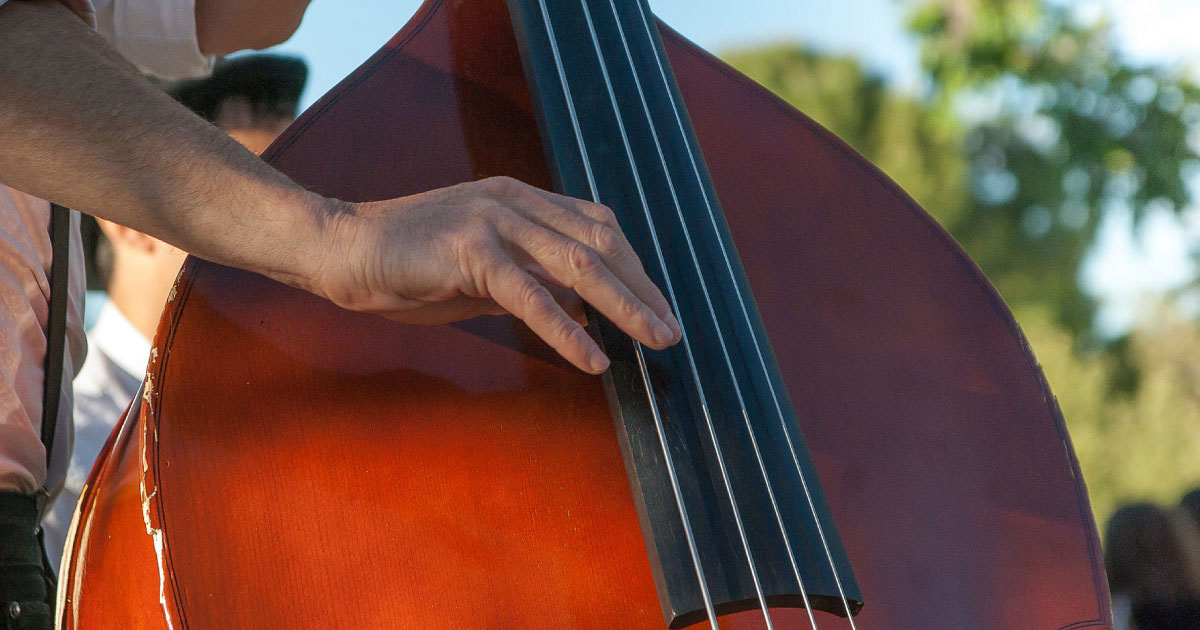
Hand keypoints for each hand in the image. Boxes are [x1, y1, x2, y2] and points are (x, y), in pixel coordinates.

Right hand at [314, 176, 680, 373]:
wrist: (341, 246)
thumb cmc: (408, 262)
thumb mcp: (481, 268)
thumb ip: (530, 278)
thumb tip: (583, 309)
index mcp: (520, 198)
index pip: (596, 226)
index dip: (633, 266)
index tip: (656, 304)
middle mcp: (514, 200)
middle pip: (600, 242)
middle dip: (642, 288)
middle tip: (670, 329)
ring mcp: (493, 221)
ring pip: (579, 265)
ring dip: (625, 307)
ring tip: (655, 341)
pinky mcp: (470, 252)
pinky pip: (531, 296)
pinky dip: (567, 330)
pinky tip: (592, 360)